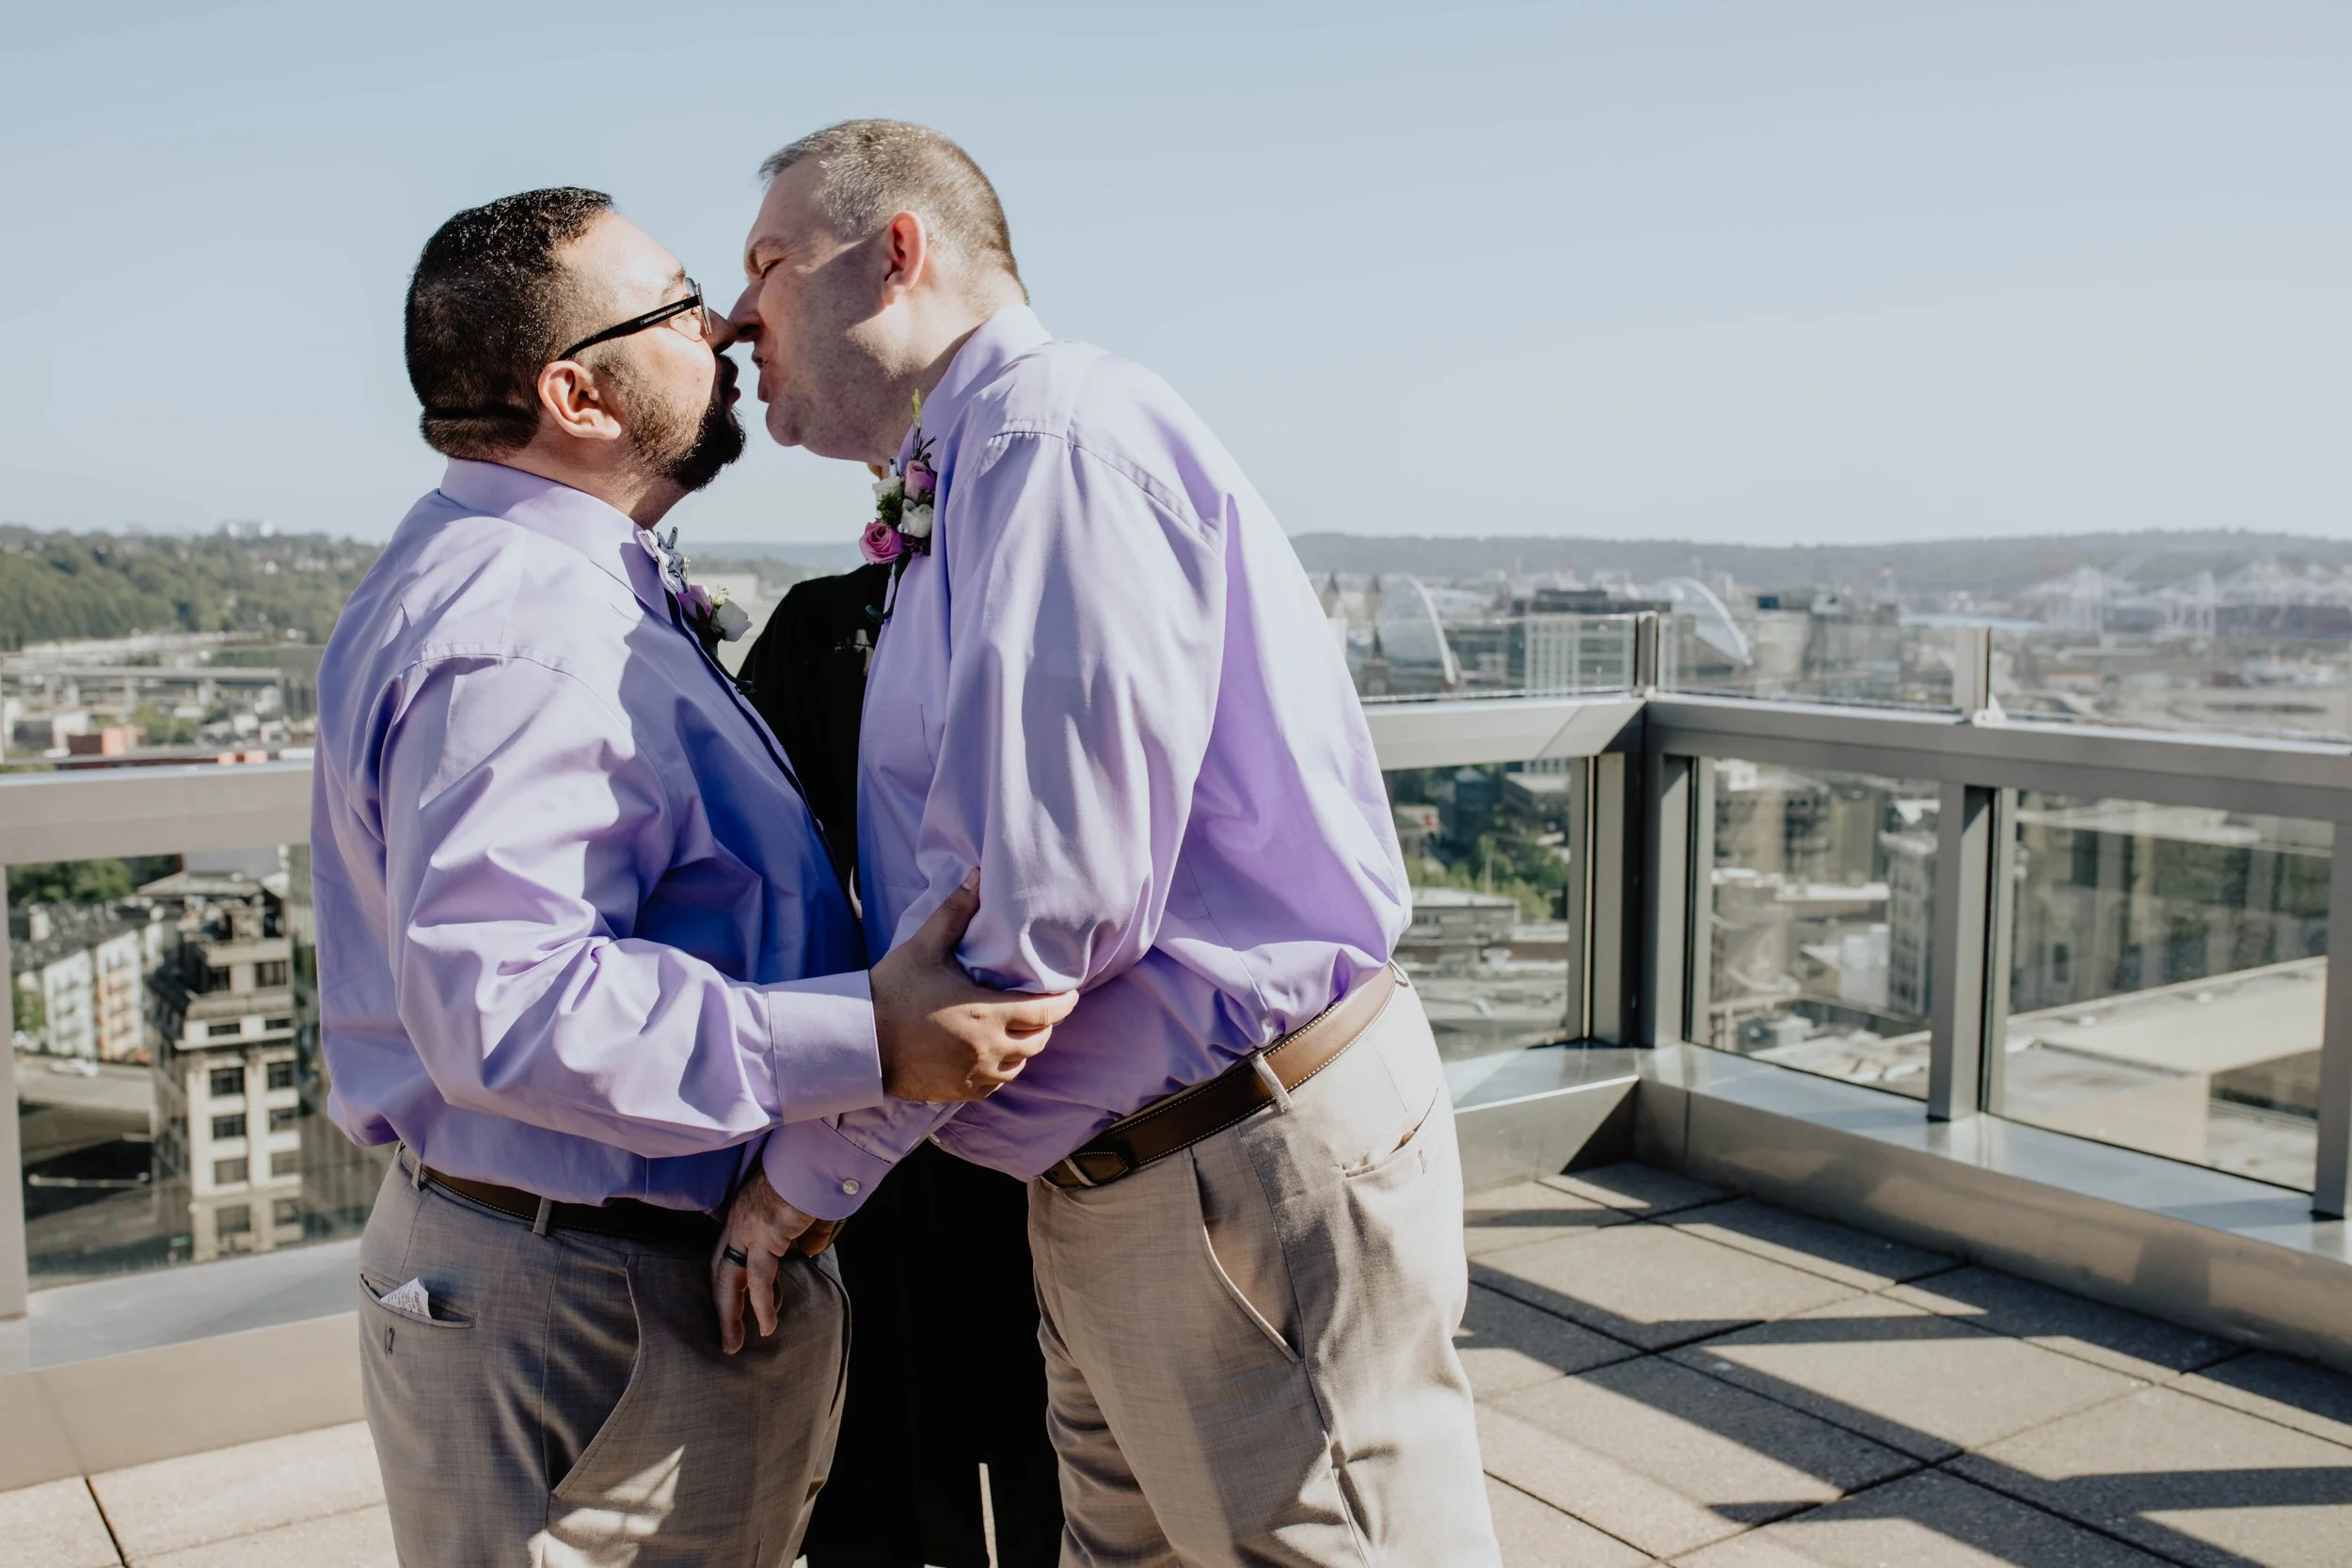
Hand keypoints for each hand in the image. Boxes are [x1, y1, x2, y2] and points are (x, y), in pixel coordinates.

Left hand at [712, 1168, 837, 1354]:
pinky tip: (767, 1326)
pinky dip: (762, 1304)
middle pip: (721, 1270)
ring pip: (731, 1279)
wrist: (818, 1156)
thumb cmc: (816, 1176)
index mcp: (746, 1212)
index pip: (732, 1255)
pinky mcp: (766, 1234)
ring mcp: (748, 1227)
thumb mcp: (807, 1210)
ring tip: (735, 1343)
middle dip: (723, 1306)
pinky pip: (760, 1278)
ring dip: (731, 1315)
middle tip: (727, 1337)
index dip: (738, 1283)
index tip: (750, 1304)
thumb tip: (808, 1251)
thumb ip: (805, 1231)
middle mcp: (740, 1221)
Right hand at [871, 869, 1077, 1100]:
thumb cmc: (893, 991)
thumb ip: (956, 913)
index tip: (1069, 994)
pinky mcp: (959, 1091)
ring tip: (1016, 1028)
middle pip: (1039, 1040)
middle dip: (1045, 1024)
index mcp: (987, 1013)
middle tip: (1041, 1007)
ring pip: (1019, 1064)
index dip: (1064, 1003)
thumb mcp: (925, 947)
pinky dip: (1001, 1068)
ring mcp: (975, 1075)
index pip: (1047, 1013)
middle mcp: (988, 1049)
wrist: (859, 1041)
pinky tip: (990, 1052)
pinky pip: (995, 1084)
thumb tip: (976, 876)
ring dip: (1023, 1047)